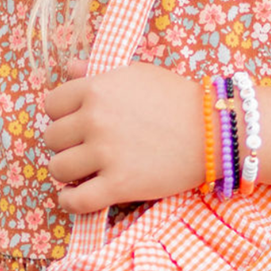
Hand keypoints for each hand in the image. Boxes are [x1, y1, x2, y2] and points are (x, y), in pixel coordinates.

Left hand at [42, 60, 204, 213]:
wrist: (219, 130)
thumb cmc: (180, 99)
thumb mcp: (139, 74)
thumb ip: (99, 74)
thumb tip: (70, 69)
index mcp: (97, 89)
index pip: (52, 105)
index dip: (63, 115)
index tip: (79, 124)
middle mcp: (96, 119)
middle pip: (52, 138)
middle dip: (67, 143)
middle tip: (88, 147)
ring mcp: (106, 153)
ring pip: (58, 169)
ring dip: (69, 172)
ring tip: (86, 170)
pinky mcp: (120, 184)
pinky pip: (76, 200)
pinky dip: (70, 201)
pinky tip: (75, 196)